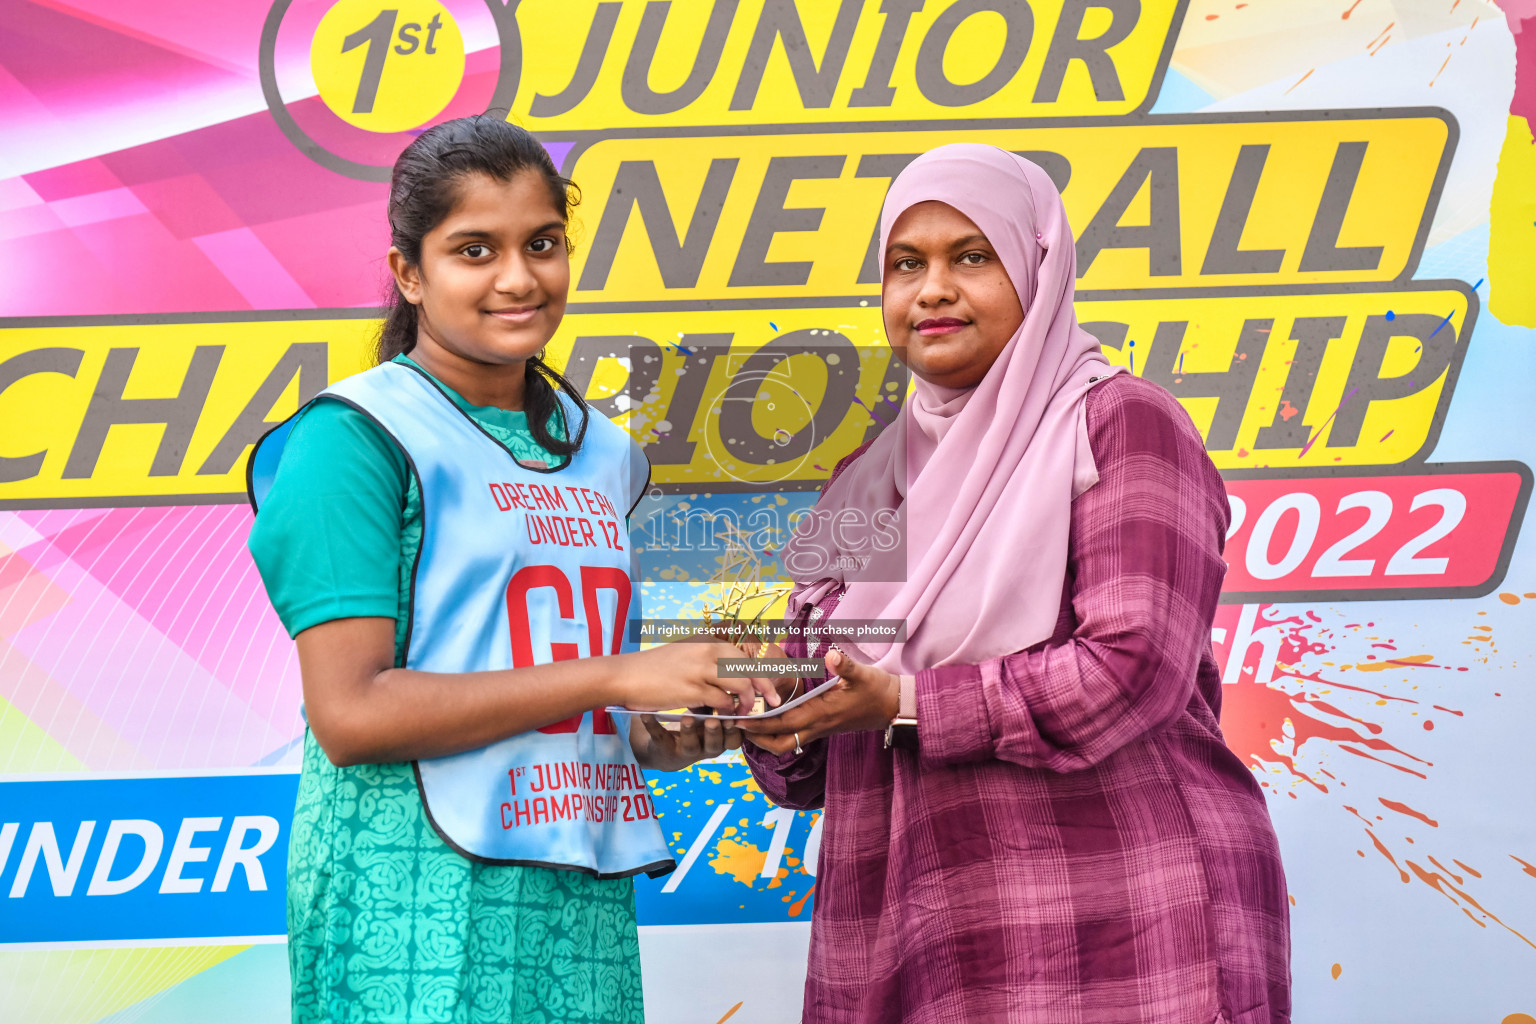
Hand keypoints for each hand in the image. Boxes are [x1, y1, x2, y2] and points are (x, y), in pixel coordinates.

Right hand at [615, 640, 780, 714]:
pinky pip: (723, 701)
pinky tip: (724, 716)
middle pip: (751, 668)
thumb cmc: (655, 669)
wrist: (626, 676)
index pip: (746, 654)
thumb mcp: (687, 655)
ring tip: (744, 713)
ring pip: (741, 685)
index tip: (772, 684)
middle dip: (765, 686)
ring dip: (747, 702)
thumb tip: (738, 674)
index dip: (763, 671)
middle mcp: (709, 650)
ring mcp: (701, 669)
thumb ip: (711, 661)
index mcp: (709, 640)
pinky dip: (728, 711)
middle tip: (773, 702)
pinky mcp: (693, 689)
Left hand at [634, 713, 743, 770]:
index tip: (733, 717)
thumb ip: (720, 703)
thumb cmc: (695, 724)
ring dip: (689, 732)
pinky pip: (659, 738)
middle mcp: (706, 748)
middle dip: (716, 733)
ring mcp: (684, 750)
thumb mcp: (709, 713)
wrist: (665, 745)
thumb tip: (733, 684)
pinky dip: (653, 726)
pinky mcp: (663, 749)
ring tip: (687, 718)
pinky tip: (647, 715)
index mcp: (721, 739)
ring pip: (690, 746)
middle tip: (713, 720)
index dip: (736, 730)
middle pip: (716, 745)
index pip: (735, 739)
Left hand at [739, 648, 899, 754]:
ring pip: (787, 743)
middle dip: (757, 738)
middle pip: (780, 743)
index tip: (740, 720)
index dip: (761, 723)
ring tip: (748, 726)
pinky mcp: (823, 728)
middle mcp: (818, 725)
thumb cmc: (876, 690)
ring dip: (766, 739)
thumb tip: (832, 655)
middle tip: (737, 727)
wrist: (893, 706)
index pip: (785, 723)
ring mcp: (820, 729)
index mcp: (821, 713)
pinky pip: (795, 737)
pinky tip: (769, 720)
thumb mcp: (863, 674)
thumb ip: (845, 666)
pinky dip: (778, 733)